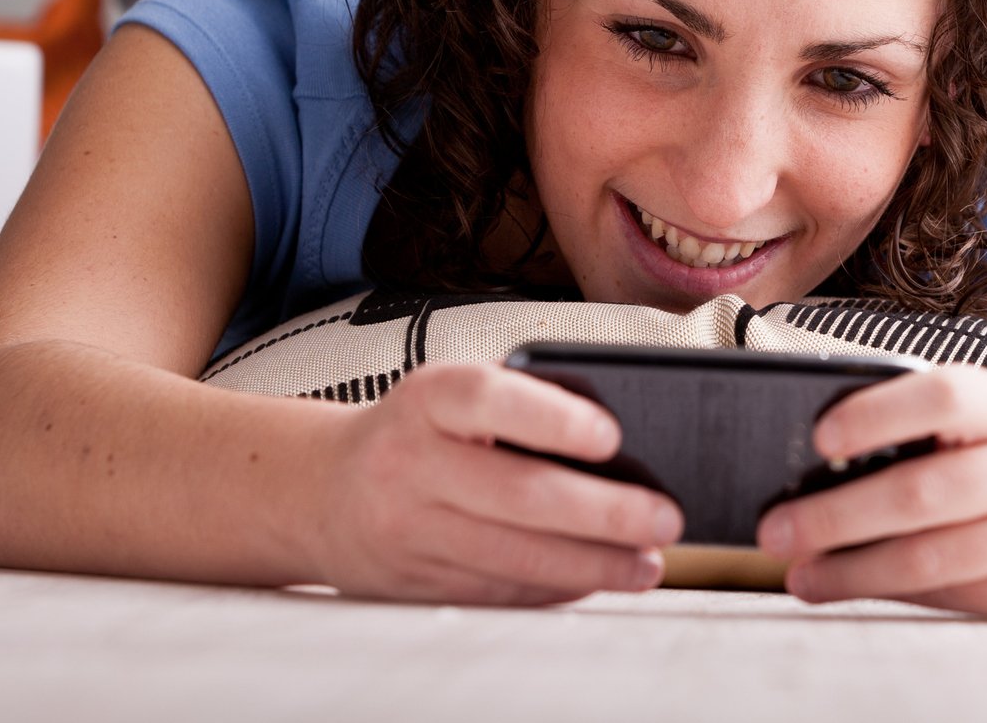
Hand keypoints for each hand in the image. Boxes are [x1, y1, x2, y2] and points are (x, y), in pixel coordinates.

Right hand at [308, 361, 683, 605]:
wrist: (322, 489)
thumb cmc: (417, 431)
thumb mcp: (451, 394)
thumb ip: (521, 403)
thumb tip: (624, 445)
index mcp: (427, 399)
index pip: (489, 399)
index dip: (551, 417)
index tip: (613, 434)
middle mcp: (410, 462)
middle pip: (518, 494)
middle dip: (603, 513)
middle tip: (664, 517)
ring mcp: (409, 530)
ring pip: (514, 558)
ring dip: (593, 564)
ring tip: (647, 562)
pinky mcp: (415, 583)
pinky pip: (499, 593)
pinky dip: (556, 589)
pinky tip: (597, 577)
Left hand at [755, 365, 986, 620]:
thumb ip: (933, 432)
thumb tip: (820, 466)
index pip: (945, 395)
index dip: (878, 412)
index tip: (818, 436)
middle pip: (923, 491)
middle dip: (837, 514)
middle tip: (775, 529)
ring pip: (931, 558)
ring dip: (852, 570)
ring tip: (798, 573)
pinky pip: (952, 595)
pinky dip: (891, 592)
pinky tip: (850, 586)